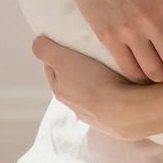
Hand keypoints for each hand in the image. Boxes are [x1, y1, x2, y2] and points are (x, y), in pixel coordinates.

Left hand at [34, 36, 151, 139]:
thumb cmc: (93, 82)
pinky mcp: (116, 120)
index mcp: (60, 91)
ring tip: (111, 68)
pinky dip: (115, 93)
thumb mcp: (62, 59)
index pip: (52, 69)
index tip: (67, 43)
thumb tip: (37, 43)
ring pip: (92, 94)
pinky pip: (112, 102)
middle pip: (72, 82)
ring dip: (97, 82)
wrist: (126, 111)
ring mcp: (96, 115)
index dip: (57, 54)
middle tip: (90, 53)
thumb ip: (45, 50)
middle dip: (77, 69)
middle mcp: (74, 107)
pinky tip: (124, 85)